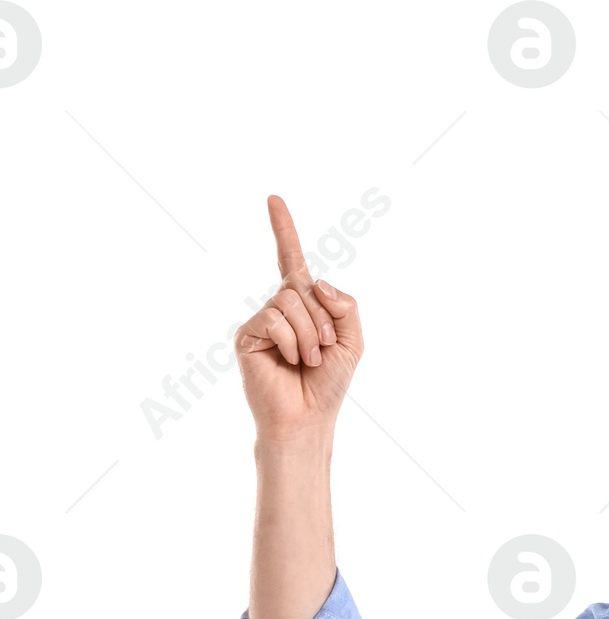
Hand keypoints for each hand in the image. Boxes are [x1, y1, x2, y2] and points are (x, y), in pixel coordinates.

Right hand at [235, 196, 362, 445]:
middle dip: (322, 319)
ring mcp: (262, 320)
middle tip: (322, 352)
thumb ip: (345, 306)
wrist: (307, 419)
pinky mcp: (246, 335)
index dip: (284, 230)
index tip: (273, 199)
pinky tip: (289, 362)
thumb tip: (314, 282)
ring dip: (308, 334)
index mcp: (304, 305)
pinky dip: (290, 341)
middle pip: (303, 286)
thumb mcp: (352, 341)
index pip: (292, 261)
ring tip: (306, 360)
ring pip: (289, 301)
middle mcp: (279, 308)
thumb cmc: (328, 385)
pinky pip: (273, 319)